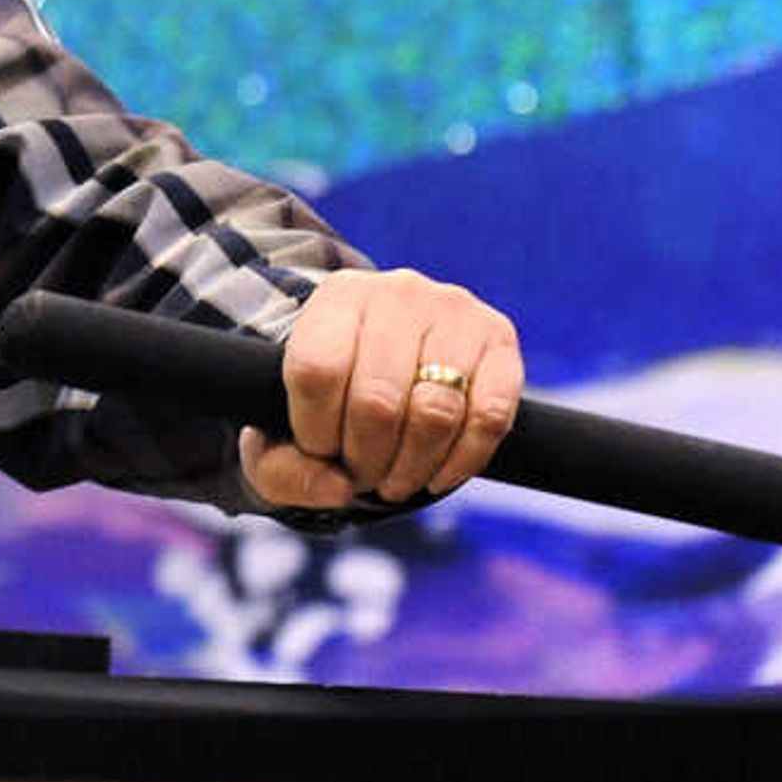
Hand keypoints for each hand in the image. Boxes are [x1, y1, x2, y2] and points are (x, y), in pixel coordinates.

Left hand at [240, 267, 522, 509]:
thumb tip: (336, 489)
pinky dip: (462, 462)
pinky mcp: (500, 338)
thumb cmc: (331, 392)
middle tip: (362, 475)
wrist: (389, 349)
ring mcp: (454, 310)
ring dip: (412, 467)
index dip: (315, 431)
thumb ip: (282, 467)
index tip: (320, 451)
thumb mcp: (283, 421)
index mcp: (336, 297)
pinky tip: (437, 476)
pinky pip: (489, 418)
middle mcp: (396, 292)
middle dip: (365, 459)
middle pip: (377, 401)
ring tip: (395, 479)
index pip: (316, 371)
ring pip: (435, 413)